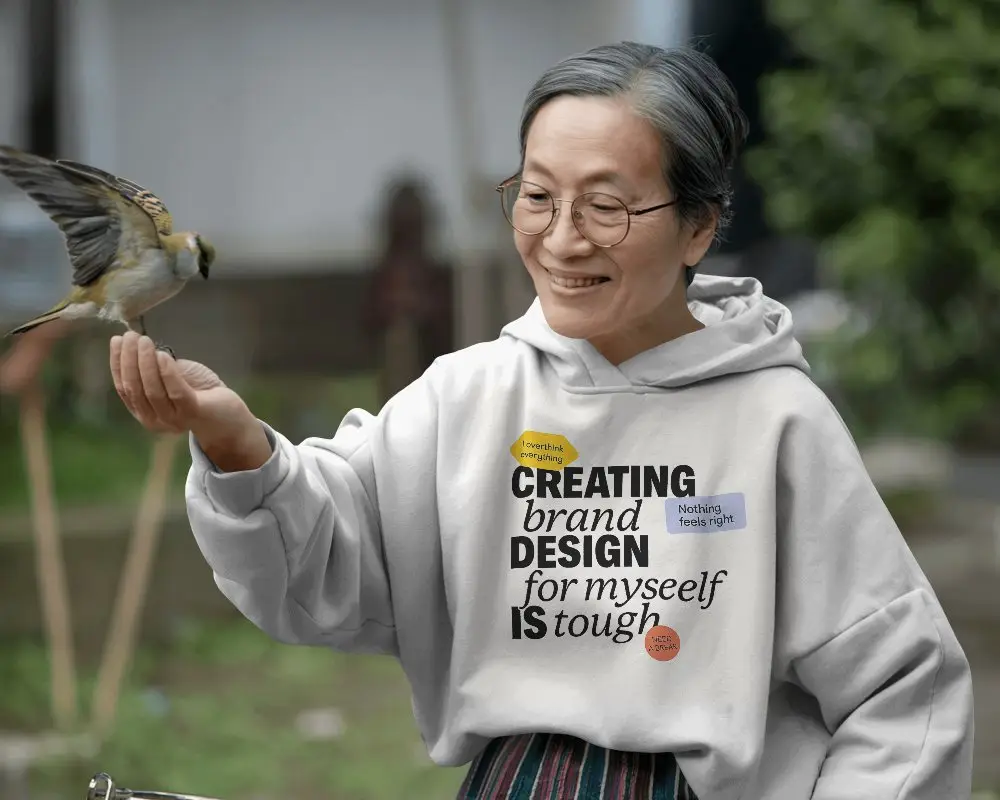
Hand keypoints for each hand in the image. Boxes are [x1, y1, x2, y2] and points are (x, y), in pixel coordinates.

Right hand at [111, 332, 272, 470]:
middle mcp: (153, 420)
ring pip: (152, 391)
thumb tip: (137, 344)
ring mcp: (173, 419)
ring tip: (145, 341)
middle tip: (131, 336)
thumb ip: (154, 370)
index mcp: (143, 412)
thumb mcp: (170, 380)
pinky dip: (168, 373)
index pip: (123, 388)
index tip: (116, 341)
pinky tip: (163, 355)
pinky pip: (176, 393)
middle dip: (130, 359)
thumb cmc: (198, 394)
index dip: (117, 363)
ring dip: (145, 362)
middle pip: (134, 389)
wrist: (230, 417)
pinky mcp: (193, 413)